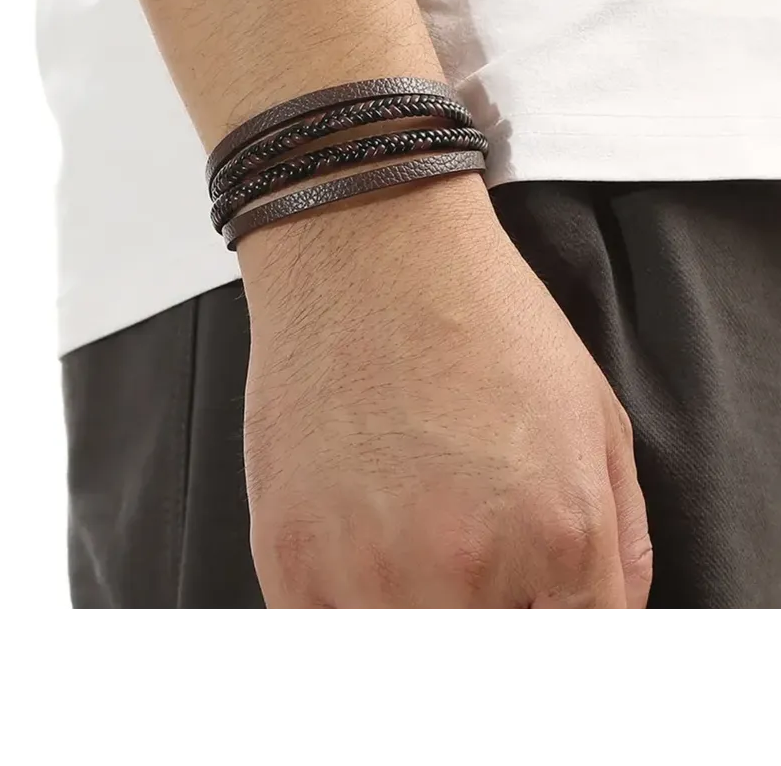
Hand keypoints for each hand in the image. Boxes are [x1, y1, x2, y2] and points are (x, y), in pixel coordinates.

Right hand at [240, 174, 651, 610]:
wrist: (365, 247)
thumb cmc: (471, 311)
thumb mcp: (594, 412)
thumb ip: (618, 540)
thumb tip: (601, 611)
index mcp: (560, 535)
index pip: (573, 651)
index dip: (548, 621)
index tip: (526, 599)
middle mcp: (466, 568)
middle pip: (488, 660)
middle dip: (486, 615)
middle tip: (461, 545)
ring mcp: (370, 571)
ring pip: (405, 653)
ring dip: (411, 610)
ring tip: (404, 528)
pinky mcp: (290, 560)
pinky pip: (324, 639)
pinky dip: (345, 606)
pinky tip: (355, 534)